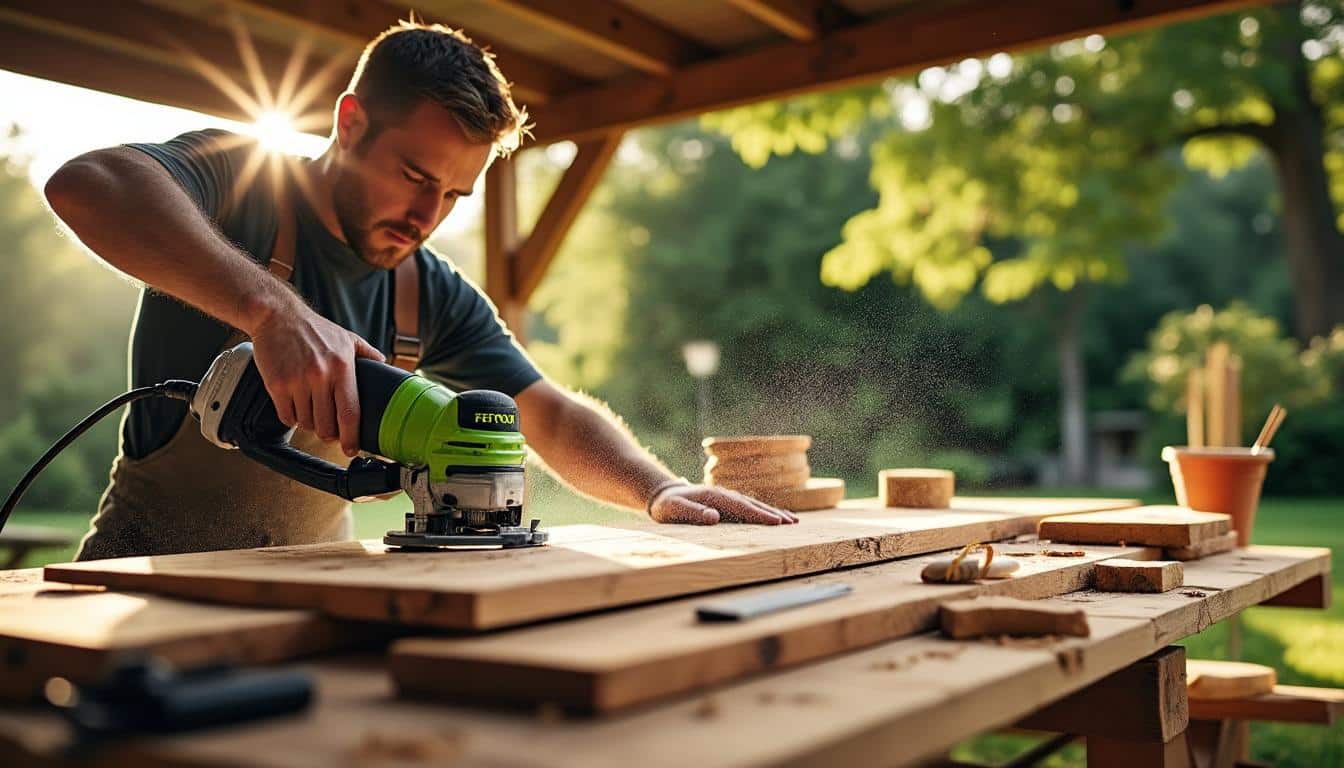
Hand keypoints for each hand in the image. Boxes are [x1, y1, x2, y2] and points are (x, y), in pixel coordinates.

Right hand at [248, 300, 385, 456]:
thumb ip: (367, 353)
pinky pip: (286, 416)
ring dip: (309, 424)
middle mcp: (320, 376)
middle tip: (329, 431)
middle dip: (329, 434)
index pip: (350, 412)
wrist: (277, 315)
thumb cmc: (313, 328)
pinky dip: (291, 418)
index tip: (352, 448)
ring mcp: (296, 381)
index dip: (352, 436)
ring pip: (306, 423)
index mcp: (342, 367)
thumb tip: (385, 365)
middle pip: (326, 425)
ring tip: (311, 412)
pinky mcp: (276, 384)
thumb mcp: (346, 337)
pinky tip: (295, 407)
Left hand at [649, 484, 798, 525]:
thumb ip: (693, 513)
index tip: (777, 523)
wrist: (664, 493)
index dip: (760, 515)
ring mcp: (727, 497)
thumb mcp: (674, 510)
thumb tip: (714, 517)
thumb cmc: (667, 506)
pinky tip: (774, 516)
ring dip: (772, 512)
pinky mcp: (727, 502)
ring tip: (792, 520)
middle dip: (773, 514)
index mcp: (714, 497)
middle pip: (753, 504)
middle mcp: (724, 494)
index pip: (742, 507)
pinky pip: (749, 506)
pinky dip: (763, 511)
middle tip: (793, 523)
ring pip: (754, 504)